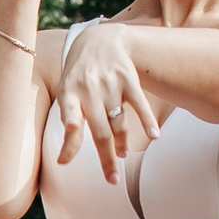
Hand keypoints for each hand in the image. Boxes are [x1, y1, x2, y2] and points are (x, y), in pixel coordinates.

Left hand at [51, 17, 159, 184]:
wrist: (100, 39)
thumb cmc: (80, 76)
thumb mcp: (68, 95)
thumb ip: (70, 126)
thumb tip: (64, 162)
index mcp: (70, 94)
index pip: (68, 117)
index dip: (68, 137)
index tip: (64, 160)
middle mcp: (89, 89)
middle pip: (100, 131)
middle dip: (106, 157)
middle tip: (112, 179)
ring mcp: (110, 83)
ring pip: (119, 122)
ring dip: (123, 143)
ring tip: (123, 156)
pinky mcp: (128, 78)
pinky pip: (139, 103)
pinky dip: (147, 120)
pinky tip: (154, 137)